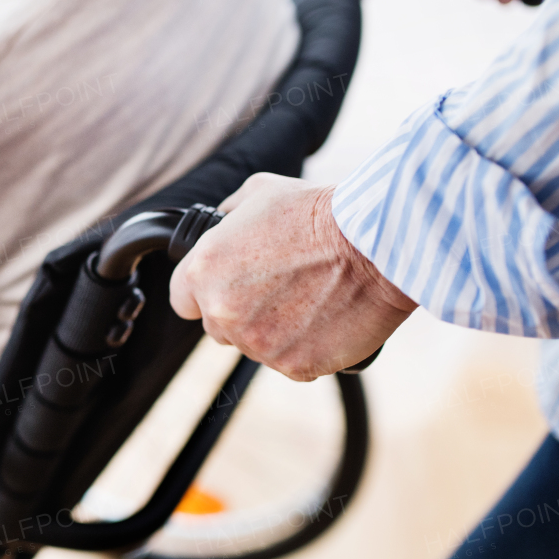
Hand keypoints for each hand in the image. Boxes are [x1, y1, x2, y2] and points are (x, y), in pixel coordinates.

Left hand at [169, 174, 416, 381]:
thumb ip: (228, 213)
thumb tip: (220, 220)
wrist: (376, 244)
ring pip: (254, 346)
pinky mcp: (293, 365)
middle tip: (280, 288)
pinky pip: (291, 362)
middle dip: (241, 312)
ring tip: (310, 297)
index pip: (183, 300)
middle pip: (218, 327)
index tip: (228, 287)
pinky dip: (307, 347)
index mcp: (204, 271)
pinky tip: (326, 317)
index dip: (204, 293)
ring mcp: (257, 343)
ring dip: (274, 330)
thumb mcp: (260, 192)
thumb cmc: (320, 212)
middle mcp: (222, 312)